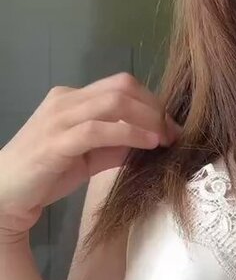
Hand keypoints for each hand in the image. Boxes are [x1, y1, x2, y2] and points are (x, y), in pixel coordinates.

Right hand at [0, 71, 181, 243]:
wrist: (4, 194)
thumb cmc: (45, 174)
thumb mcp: (88, 155)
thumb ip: (116, 144)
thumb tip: (152, 139)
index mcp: (72, 98)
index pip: (120, 85)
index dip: (152, 102)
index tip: (172, 125)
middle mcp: (65, 100)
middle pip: (122, 87)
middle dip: (155, 108)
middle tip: (174, 132)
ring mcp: (59, 118)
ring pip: (113, 102)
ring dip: (147, 118)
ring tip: (165, 138)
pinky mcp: (56, 141)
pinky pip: (99, 129)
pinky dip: (129, 133)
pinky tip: (148, 143)